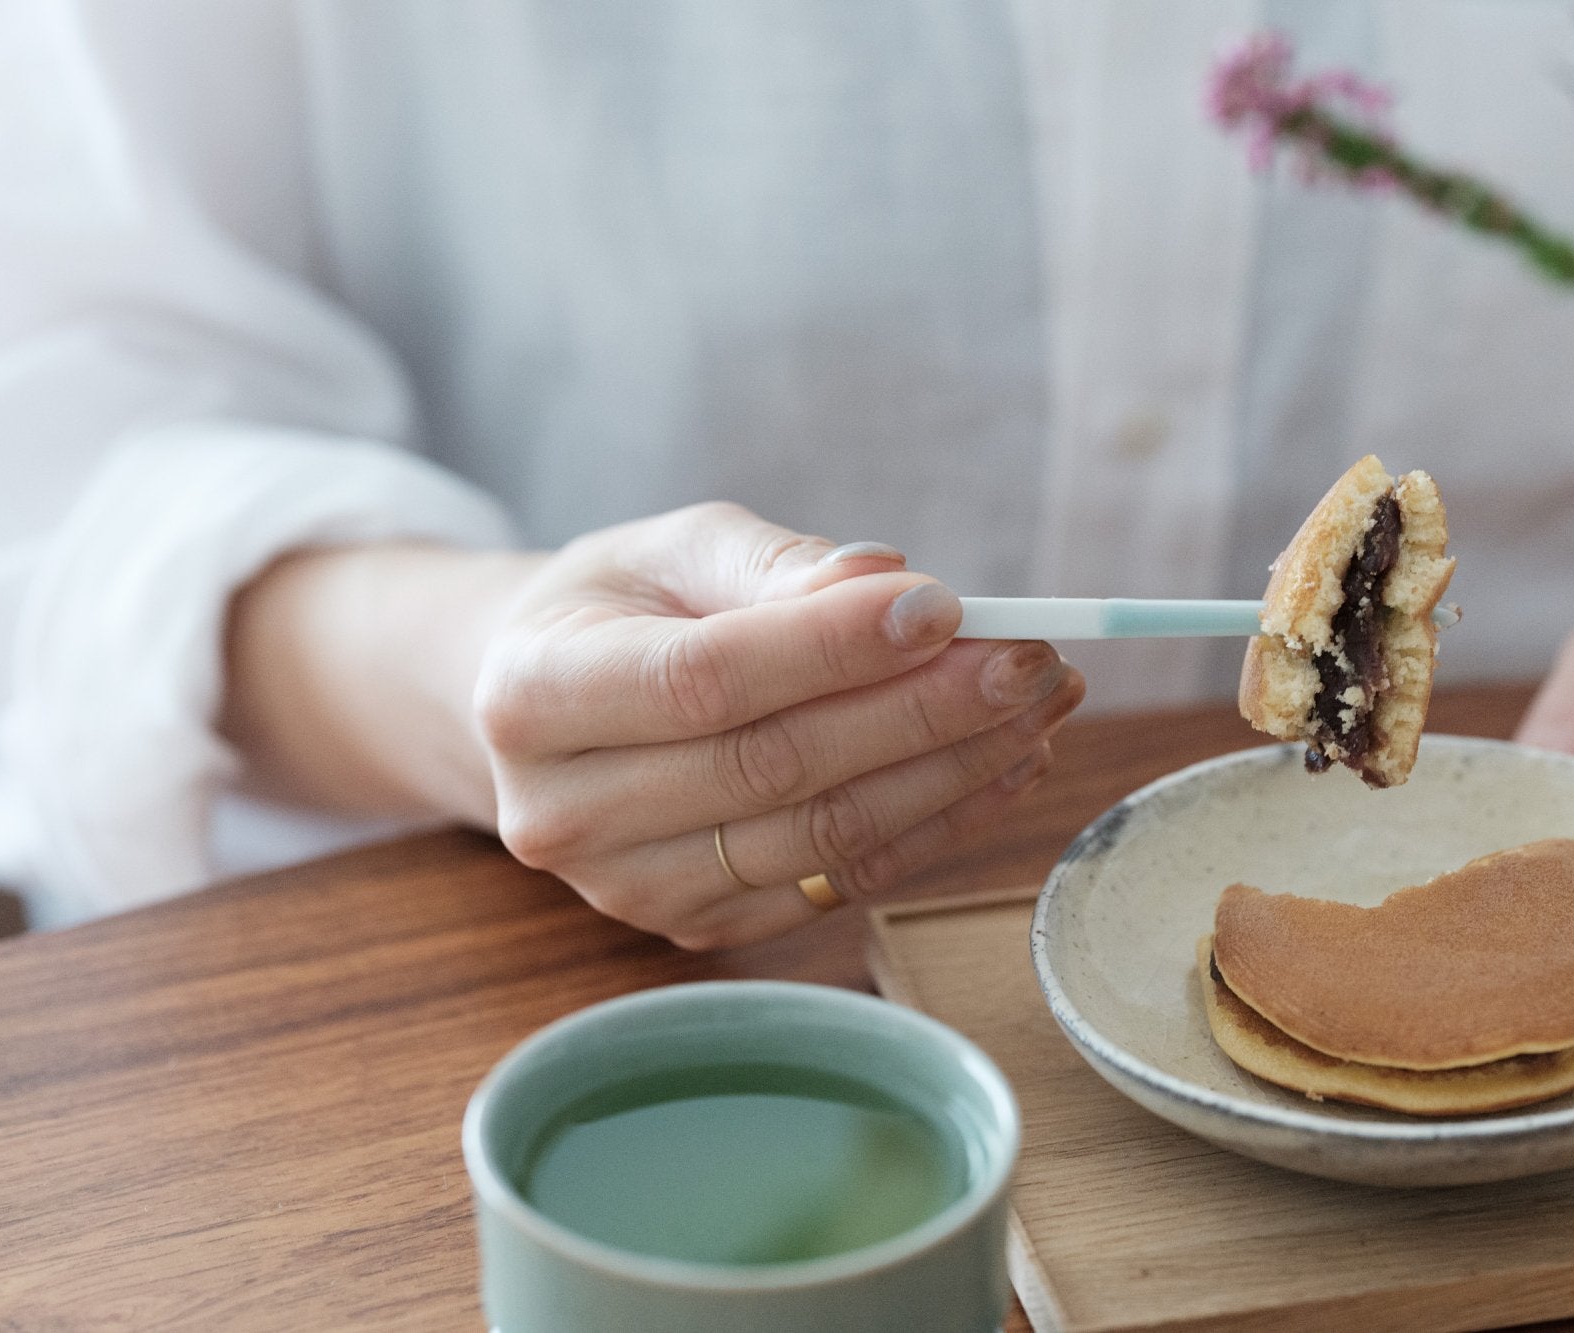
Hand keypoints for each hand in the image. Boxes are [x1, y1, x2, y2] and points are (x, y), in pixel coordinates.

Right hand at [220, 502, 1081, 948]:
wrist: (552, 712)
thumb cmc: (621, 609)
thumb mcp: (674, 550)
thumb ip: (775, 564)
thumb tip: (889, 583)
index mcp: (533, 696)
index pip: (704, 680)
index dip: (832, 649)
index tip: (947, 607)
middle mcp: (565, 813)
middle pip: (774, 768)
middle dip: (924, 711)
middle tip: (1032, 659)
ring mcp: (632, 889)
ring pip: (822, 836)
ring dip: (953, 771)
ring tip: (1041, 704)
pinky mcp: (701, 927)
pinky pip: (843, 881)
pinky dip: (939, 824)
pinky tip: (1004, 764)